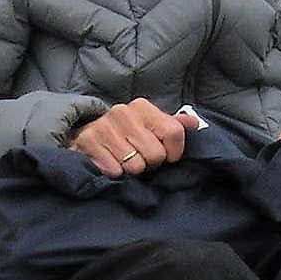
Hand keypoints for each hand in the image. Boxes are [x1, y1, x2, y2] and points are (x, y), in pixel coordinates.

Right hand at [70, 99, 195, 178]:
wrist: (86, 133)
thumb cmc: (126, 132)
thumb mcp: (150, 124)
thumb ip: (173, 124)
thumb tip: (194, 123)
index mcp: (142, 107)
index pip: (174, 132)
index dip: (174, 152)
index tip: (166, 155)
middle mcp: (123, 113)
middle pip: (156, 154)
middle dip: (150, 163)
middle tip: (141, 157)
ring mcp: (104, 127)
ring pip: (135, 166)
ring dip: (132, 169)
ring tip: (125, 160)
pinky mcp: (89, 143)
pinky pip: (115, 171)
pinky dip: (116, 172)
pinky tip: (111, 162)